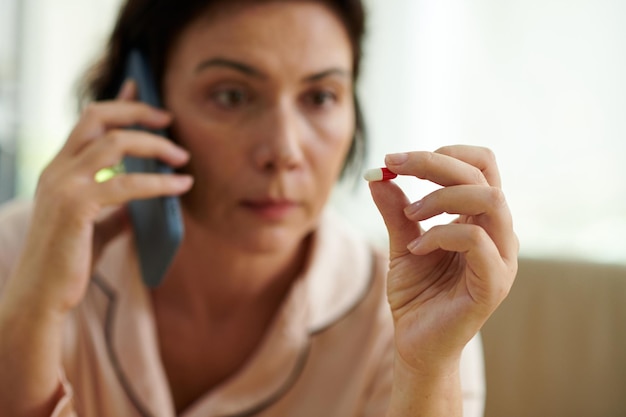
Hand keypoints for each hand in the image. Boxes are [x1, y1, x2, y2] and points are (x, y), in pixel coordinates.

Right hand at [10, 80, 192, 316]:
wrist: (41, 297)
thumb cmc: (67, 263)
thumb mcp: (95, 228)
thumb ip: (115, 211)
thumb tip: (140, 206)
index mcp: (59, 169)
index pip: (88, 121)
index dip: (118, 102)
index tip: (143, 88)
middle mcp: (56, 169)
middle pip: (98, 116)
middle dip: (138, 112)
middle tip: (170, 120)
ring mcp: (63, 184)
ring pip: (116, 143)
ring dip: (155, 145)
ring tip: (183, 157)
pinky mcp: (76, 205)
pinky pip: (127, 183)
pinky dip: (160, 181)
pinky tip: (182, 185)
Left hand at [369, 145, 517, 372]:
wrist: (416, 344)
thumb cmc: (416, 294)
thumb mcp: (401, 243)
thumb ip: (395, 210)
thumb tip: (378, 174)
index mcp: (481, 220)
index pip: (481, 166)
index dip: (443, 153)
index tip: (397, 160)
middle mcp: (498, 234)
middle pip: (483, 174)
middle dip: (434, 163)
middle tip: (395, 166)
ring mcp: (501, 259)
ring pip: (490, 200)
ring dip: (440, 196)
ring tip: (409, 213)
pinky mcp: (494, 284)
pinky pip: (476, 241)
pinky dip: (440, 234)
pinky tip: (416, 248)